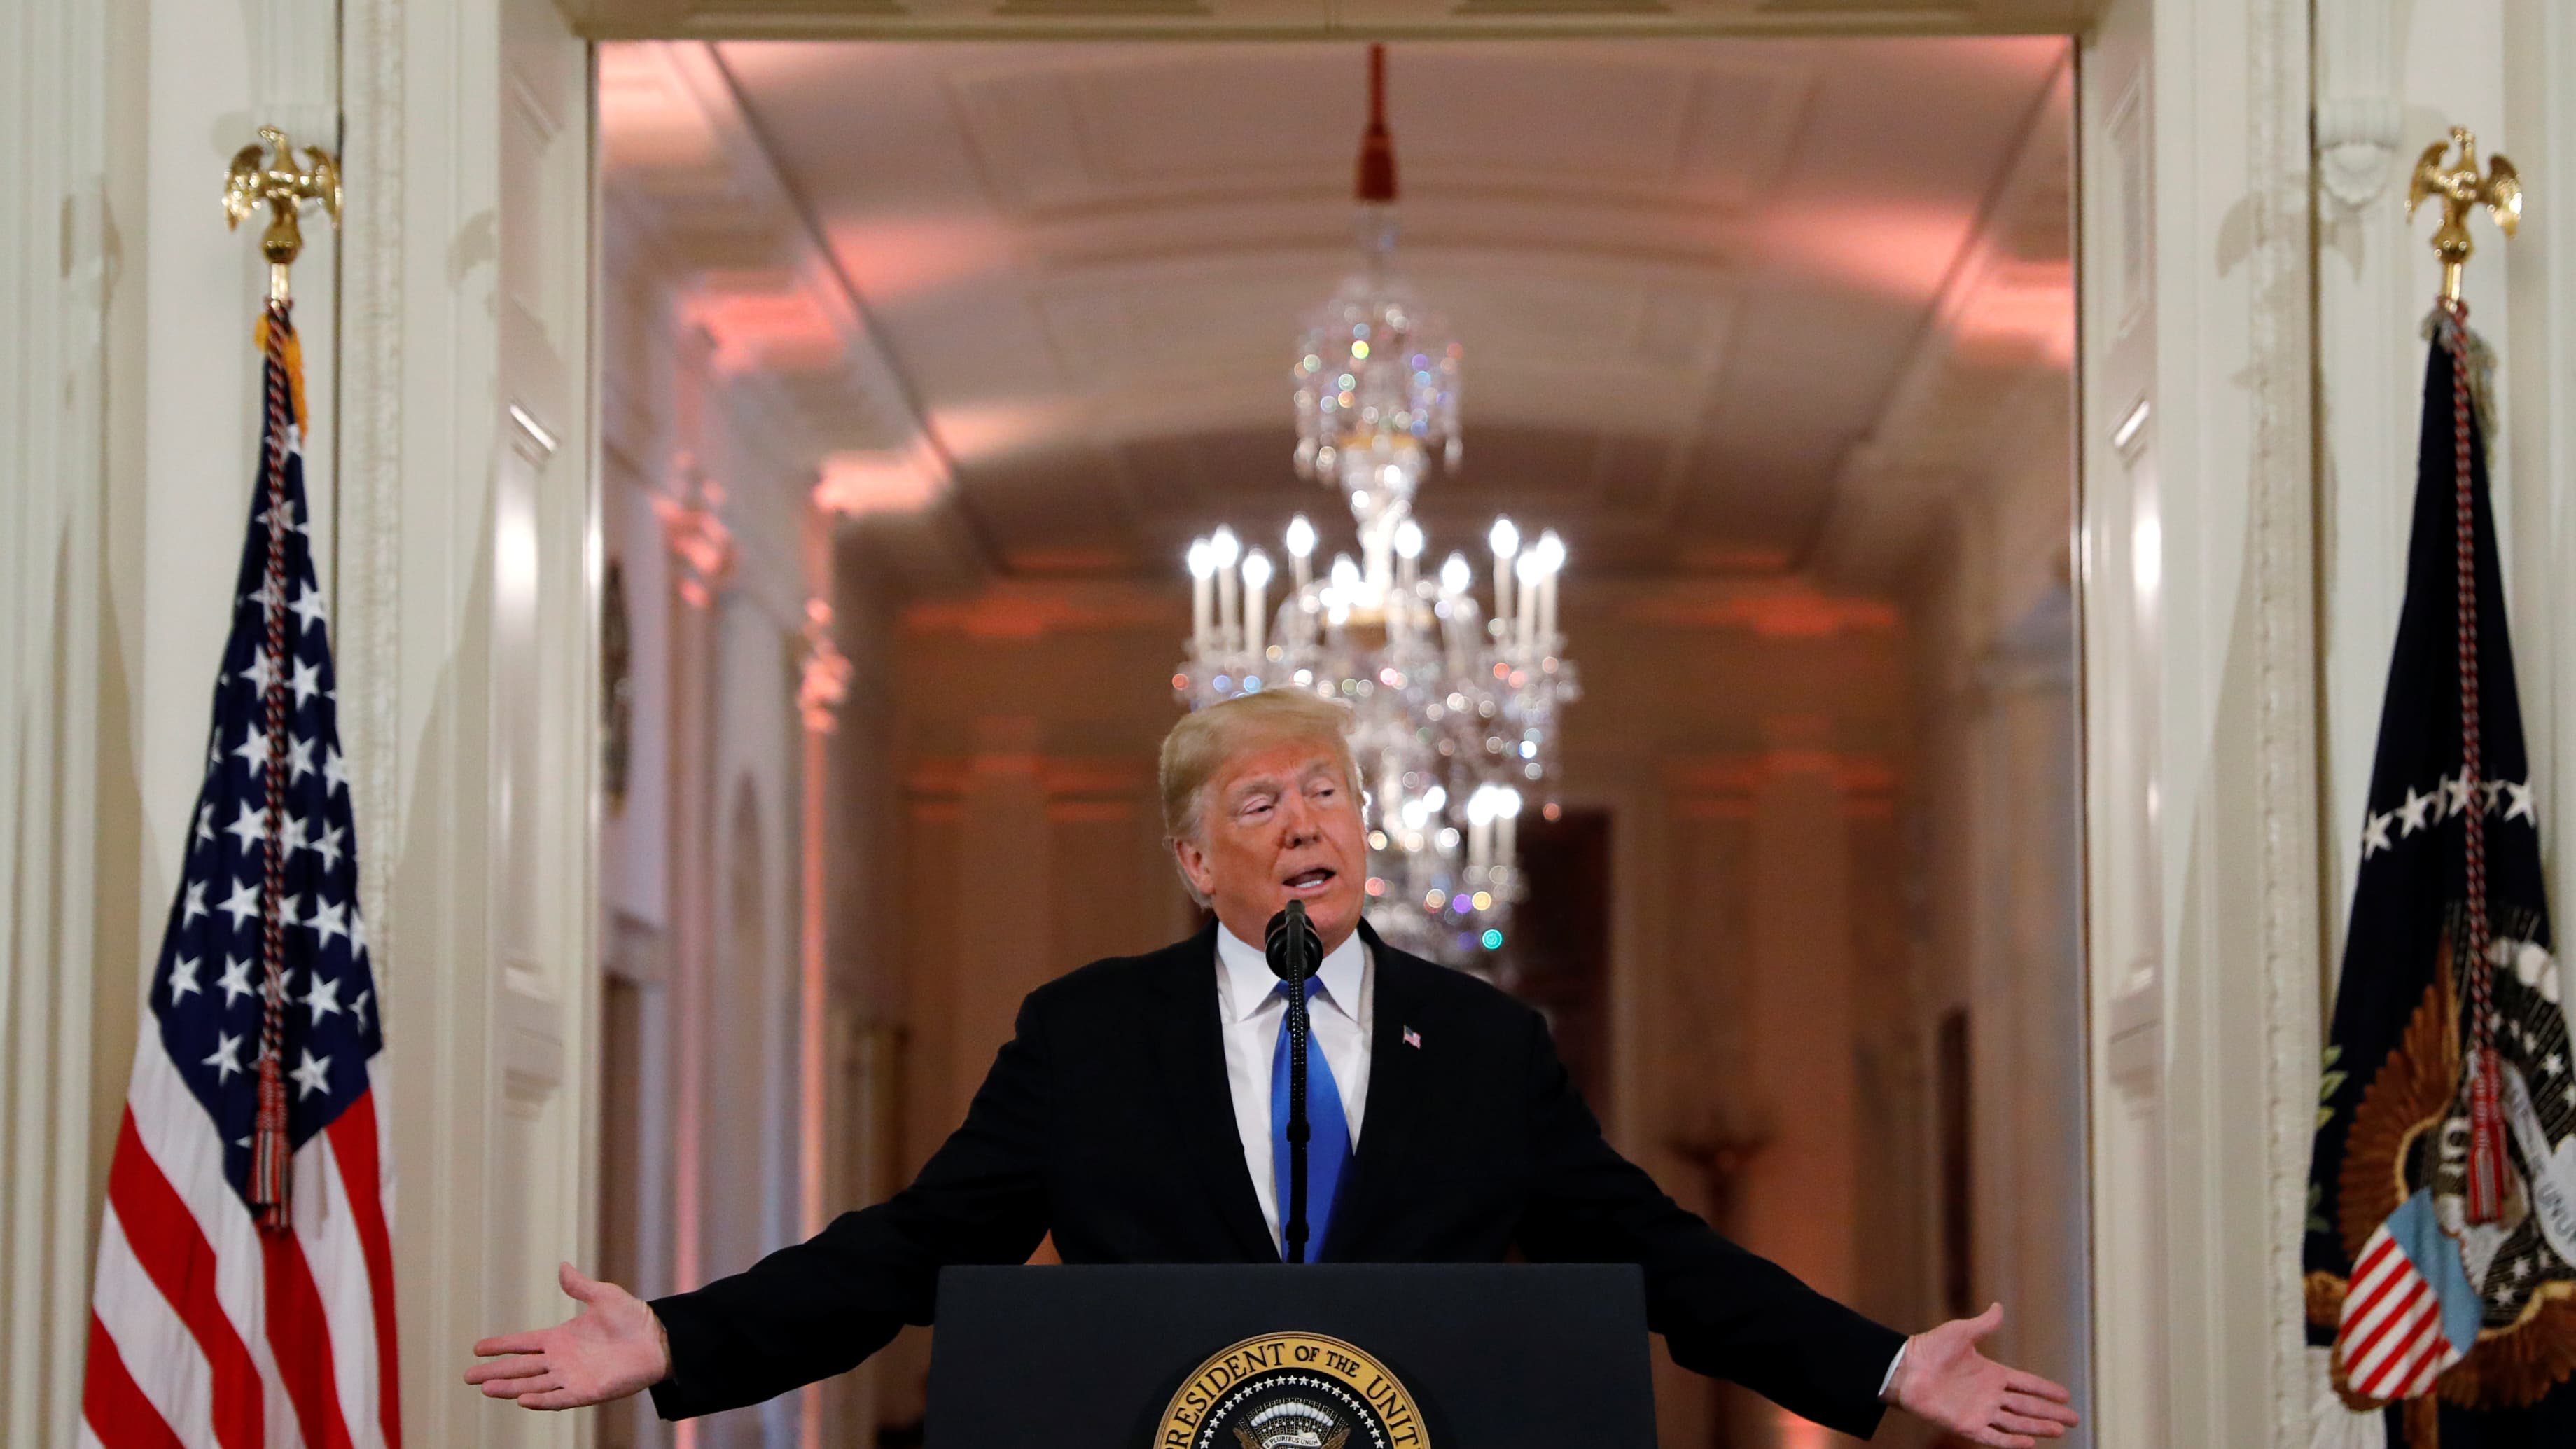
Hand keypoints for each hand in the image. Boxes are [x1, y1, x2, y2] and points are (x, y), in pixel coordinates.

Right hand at [465, 1263, 670, 1410]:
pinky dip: (541, 1400)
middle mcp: (561, 1360)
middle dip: (494, 1371)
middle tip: (468, 1376)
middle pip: (520, 1367)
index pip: (523, 1343)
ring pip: (533, 1384)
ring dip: (510, 1386)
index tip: (477, 1347)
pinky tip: (522, 1399)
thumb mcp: (604, 1296)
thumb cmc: (633, 1318)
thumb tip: (562, 1266)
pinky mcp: (587, 1391)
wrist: (659, 1340)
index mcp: (561, 1338)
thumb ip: (580, 1286)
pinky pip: (559, 1398)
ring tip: (485, 1388)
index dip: (501, 1346)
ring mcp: (572, 1377)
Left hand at [1887, 1303, 2078, 1448]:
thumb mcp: (1961, 1332)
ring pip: (2016, 1422)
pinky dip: (2012, 1441)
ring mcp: (1980, 1411)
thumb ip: (1984, 1324)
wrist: (1905, 1368)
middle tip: (2074, 1419)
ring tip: (2060, 1431)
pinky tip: (2031, 1443)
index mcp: (1991, 1373)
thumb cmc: (1930, 1348)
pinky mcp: (1967, 1425)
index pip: (2026, 1383)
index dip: (2045, 1389)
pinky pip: (1994, 1437)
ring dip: (2038, 1427)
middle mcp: (1989, 1394)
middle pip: (2027, 1405)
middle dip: (2051, 1413)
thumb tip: (1999, 1306)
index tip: (2066, 1395)